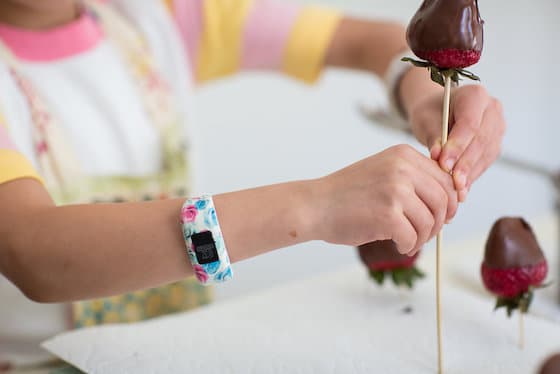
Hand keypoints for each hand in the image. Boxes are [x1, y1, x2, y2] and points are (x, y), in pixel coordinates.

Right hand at [312, 145, 457, 254]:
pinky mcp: (388, 215)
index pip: (446, 179)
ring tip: (408, 241)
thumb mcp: (384, 173)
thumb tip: (452, 202)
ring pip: (431, 222)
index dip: (450, 202)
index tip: (442, 216)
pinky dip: (408, 246)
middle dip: (439, 223)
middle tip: (425, 234)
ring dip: (423, 238)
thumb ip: (413, 179)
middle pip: (445, 201)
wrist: (315, 205)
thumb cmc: (348, 195)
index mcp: (404, 154)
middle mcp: (403, 168)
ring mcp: (395, 191)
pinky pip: (413, 237)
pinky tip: (398, 245)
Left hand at [407, 85, 505, 201]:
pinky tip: (461, 189)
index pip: (470, 123)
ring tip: (456, 190)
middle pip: (482, 140)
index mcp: (475, 95)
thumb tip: (439, 157)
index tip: (444, 165)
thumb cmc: (431, 112)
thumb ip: (434, 137)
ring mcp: (497, 127)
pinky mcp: (495, 144)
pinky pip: (485, 162)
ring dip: (470, 174)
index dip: (458, 146)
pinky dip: (472, 176)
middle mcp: (492, 109)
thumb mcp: (425, 119)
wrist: (439, 113)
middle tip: (452, 182)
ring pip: (486, 154)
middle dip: (465, 164)